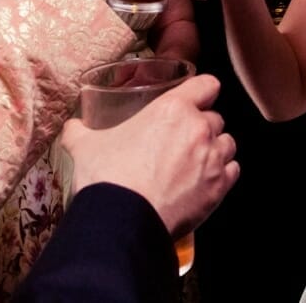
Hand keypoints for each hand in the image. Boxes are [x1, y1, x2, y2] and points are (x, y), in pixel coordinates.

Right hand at [61, 74, 238, 236]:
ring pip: (228, 143)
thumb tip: (72, 126)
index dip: (202, 90)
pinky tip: (206, 181)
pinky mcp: (219, 187)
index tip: (195, 98)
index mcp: (173, 109)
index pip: (206, 84)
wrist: (123, 220)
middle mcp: (199, 128)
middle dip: (203, 126)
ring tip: (196, 162)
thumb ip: (80, 131)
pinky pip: (233, 171)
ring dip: (216, 149)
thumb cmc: (108, 177)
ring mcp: (213, 158)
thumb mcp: (86, 146)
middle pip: (215, 117)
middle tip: (183, 140)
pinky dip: (223, 174)